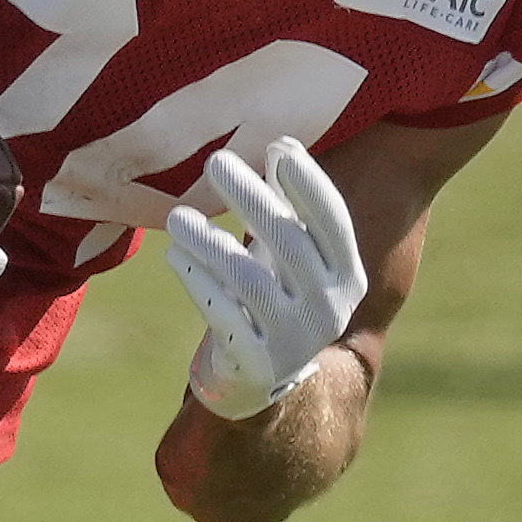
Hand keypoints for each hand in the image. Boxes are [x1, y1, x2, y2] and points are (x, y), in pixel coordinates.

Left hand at [164, 135, 366, 419]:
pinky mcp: (254, 364)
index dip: (309, 184)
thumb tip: (283, 142)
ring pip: (247, 280)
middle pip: (289, 243)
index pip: (333, 222)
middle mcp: (328, 310)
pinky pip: (221, 313)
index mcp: (346, 276)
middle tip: (215, 162)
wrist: (262, 379)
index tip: (278, 146)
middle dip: (250, 197)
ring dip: (209, 241)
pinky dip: (196, 280)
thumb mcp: (287, 253)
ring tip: (177, 216)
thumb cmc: (275, 295)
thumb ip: (288, 204)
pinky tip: (175, 256)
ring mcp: (293, 341)